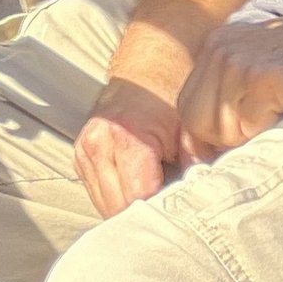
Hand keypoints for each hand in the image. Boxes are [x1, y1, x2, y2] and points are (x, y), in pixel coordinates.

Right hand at [74, 79, 189, 218]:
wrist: (148, 67)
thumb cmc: (170, 94)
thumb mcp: (192, 131)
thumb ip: (196, 169)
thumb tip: (200, 204)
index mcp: (126, 137)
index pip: (139, 199)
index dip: (163, 211)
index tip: (182, 214)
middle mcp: (98, 146)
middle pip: (118, 209)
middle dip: (147, 213)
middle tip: (173, 208)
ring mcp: (85, 152)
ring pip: (106, 207)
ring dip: (131, 208)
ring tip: (157, 192)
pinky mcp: (82, 158)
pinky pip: (100, 195)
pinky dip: (121, 197)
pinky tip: (142, 185)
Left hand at [177, 14, 282, 156]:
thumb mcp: (259, 70)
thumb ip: (230, 95)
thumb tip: (202, 148)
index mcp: (214, 46)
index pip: (187, 106)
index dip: (208, 134)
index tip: (233, 144)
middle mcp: (218, 49)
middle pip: (195, 120)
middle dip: (223, 139)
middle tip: (258, 132)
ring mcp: (235, 61)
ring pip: (219, 129)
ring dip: (248, 136)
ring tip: (278, 115)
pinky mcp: (258, 77)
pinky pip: (246, 128)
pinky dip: (267, 131)